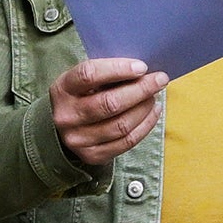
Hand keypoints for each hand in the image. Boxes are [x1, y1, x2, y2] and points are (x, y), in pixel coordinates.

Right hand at [51, 57, 166, 166]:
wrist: (64, 128)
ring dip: (144, 108)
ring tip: (154, 96)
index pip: (89, 75)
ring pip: (121, 125)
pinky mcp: (92, 155)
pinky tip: (153, 112)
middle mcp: (66, 116)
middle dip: (140, 90)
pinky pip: (126, 142)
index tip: (142, 67)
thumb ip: (107, 73)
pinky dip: (145, 125)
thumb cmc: (82, 96)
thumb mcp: (84, 81)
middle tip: (160, 80)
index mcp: (62, 89)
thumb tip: (144, 70)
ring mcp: (78, 139)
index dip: (118, 69)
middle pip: (109, 103)